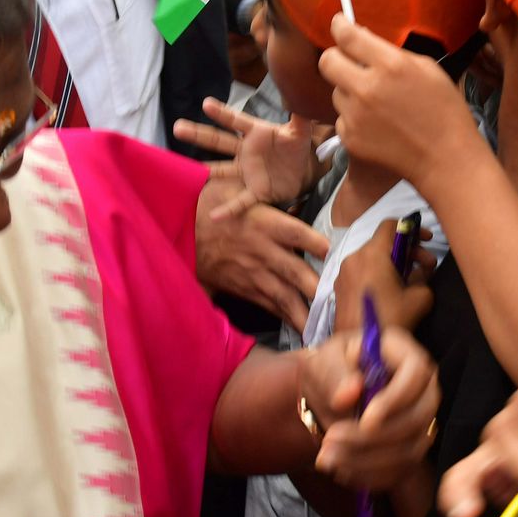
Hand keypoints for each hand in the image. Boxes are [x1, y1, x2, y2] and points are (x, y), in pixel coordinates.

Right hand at [177, 98, 322, 217]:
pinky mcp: (255, 191)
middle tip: (177, 127)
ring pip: (221, 169)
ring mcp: (247, 172)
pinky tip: (215, 216)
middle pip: (218, 140)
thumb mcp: (300, 131)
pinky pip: (240, 201)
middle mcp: (246, 151)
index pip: (236, 121)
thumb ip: (300, 116)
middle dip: (198, 134)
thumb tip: (300, 95)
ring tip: (181, 173)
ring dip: (204, 170)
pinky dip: (228, 209)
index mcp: (256, 133)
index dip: (222, 113)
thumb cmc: (296, 147)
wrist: (303, 171)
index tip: (206, 104)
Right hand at [195, 177, 327, 327]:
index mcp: (262, 222)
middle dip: (318, 290)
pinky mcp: (242, 286)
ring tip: (323, 327)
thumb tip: (298, 205)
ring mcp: (251, 271)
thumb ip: (271, 201)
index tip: (334, 254)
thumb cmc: (210, 201)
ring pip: (283, 296)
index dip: (316, 243)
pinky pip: (267, 304)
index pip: (296, 232)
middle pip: (295, 272)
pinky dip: (284, 315)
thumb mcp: (240, 189)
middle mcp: (260, 250)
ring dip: (304, 313)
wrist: (178, 225)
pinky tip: (300, 326)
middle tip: (340, 304)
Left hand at [299, 325, 438, 488]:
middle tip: (331, 439)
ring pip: (411, 449)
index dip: (395, 400)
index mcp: (407, 356)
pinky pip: (402, 470)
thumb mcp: (323, 360)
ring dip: (368, 461)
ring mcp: (422, 421)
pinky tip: (341, 471)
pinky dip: (372, 476)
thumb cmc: (332, 368)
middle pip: (418, 417)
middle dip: (375, 437)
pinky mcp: (412, 447)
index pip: (416, 375)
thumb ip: (333, 372)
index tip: (365, 420)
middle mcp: (424, 389)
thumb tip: (351, 394)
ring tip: (327, 458)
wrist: (331, 394)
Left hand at [319, 15, 488, 192]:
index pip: (347, 36)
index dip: (339, 25)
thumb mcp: (427, 69)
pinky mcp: (350, 137)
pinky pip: (341, 118)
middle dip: (335, 57)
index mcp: (390, 65)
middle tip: (347, 61)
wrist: (445, 158)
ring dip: (349, 91)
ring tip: (376, 102)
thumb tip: (363, 37)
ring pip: (336, 91)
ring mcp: (356, 115)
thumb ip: (392, 52)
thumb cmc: (443, 110)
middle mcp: (367, 88)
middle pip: (327, 62)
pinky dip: (354, 118)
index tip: (339, 23)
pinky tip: (377, 124)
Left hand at [332, 220, 434, 333]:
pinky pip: (361, 271)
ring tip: (410, 281)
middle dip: (407, 250)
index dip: (411, 228)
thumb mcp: (420, 298)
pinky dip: (377, 273)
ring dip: (392, 263)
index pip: (391, 225)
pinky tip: (390, 291)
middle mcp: (354, 258)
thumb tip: (421, 270)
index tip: (426, 240)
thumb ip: (424, 276)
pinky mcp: (339, 288)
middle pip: (382, 242)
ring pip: (371, 257)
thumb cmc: (391, 321)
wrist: (360, 350)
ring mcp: (343, 273)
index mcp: (372, 254)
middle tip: (426, 265)